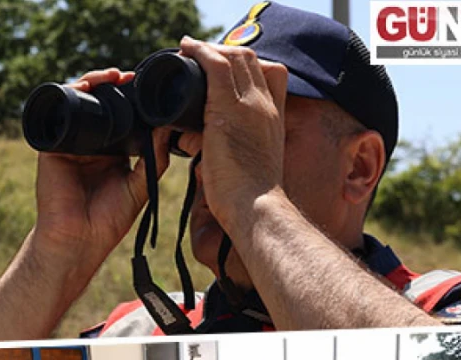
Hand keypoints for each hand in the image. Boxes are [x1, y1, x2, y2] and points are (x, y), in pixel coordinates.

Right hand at [33, 68, 173, 279]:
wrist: (78, 240)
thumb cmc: (108, 221)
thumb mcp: (140, 185)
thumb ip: (155, 157)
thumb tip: (169, 126)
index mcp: (111, 152)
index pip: (121, 115)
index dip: (132, 98)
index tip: (148, 85)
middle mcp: (90, 143)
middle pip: (100, 103)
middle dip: (113, 85)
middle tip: (131, 76)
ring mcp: (70, 142)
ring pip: (80, 102)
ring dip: (93, 83)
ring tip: (112, 76)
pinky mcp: (52, 145)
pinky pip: (59, 113)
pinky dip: (70, 94)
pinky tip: (85, 86)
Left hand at [173, 37, 288, 235]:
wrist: (256, 208)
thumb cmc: (248, 197)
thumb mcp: (248, 163)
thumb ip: (232, 146)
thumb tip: (199, 144)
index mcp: (274, 117)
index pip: (270, 73)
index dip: (244, 65)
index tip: (222, 68)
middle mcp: (266, 106)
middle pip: (249, 60)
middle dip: (222, 53)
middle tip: (197, 57)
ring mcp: (250, 106)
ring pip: (234, 57)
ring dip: (209, 50)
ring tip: (188, 52)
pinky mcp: (228, 111)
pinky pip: (216, 67)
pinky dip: (200, 53)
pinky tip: (186, 50)